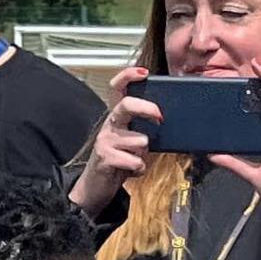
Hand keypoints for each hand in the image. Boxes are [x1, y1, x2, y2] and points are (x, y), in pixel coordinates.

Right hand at [73, 68, 155, 210]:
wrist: (96, 186)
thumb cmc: (119, 160)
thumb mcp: (131, 139)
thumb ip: (143, 127)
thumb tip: (164, 120)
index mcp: (117, 116)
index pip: (117, 88)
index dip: (128, 76)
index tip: (144, 72)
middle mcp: (110, 124)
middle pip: (126, 105)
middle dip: (146, 108)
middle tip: (159, 117)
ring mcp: (105, 140)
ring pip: (140, 141)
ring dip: (144, 154)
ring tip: (135, 159)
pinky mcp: (105, 158)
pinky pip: (136, 162)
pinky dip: (139, 169)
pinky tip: (130, 170)